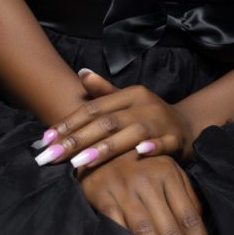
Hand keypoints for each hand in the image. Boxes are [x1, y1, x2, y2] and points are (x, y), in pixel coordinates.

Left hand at [30, 68, 195, 169]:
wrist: (188, 126)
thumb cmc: (149, 115)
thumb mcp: (127, 101)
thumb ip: (103, 92)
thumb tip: (81, 72)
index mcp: (129, 95)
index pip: (93, 108)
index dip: (68, 123)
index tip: (45, 139)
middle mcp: (144, 105)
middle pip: (106, 122)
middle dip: (76, 140)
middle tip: (52, 156)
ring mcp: (161, 121)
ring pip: (130, 134)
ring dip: (105, 148)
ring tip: (80, 162)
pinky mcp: (176, 139)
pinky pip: (163, 143)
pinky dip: (151, 148)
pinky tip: (137, 155)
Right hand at [78, 151, 221, 234]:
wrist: (95, 144)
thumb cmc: (137, 161)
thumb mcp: (164, 168)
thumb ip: (184, 195)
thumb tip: (200, 229)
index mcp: (169, 174)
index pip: (191, 220)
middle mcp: (149, 181)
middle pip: (173, 233)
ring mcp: (125, 190)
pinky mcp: (103, 198)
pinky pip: (120, 232)